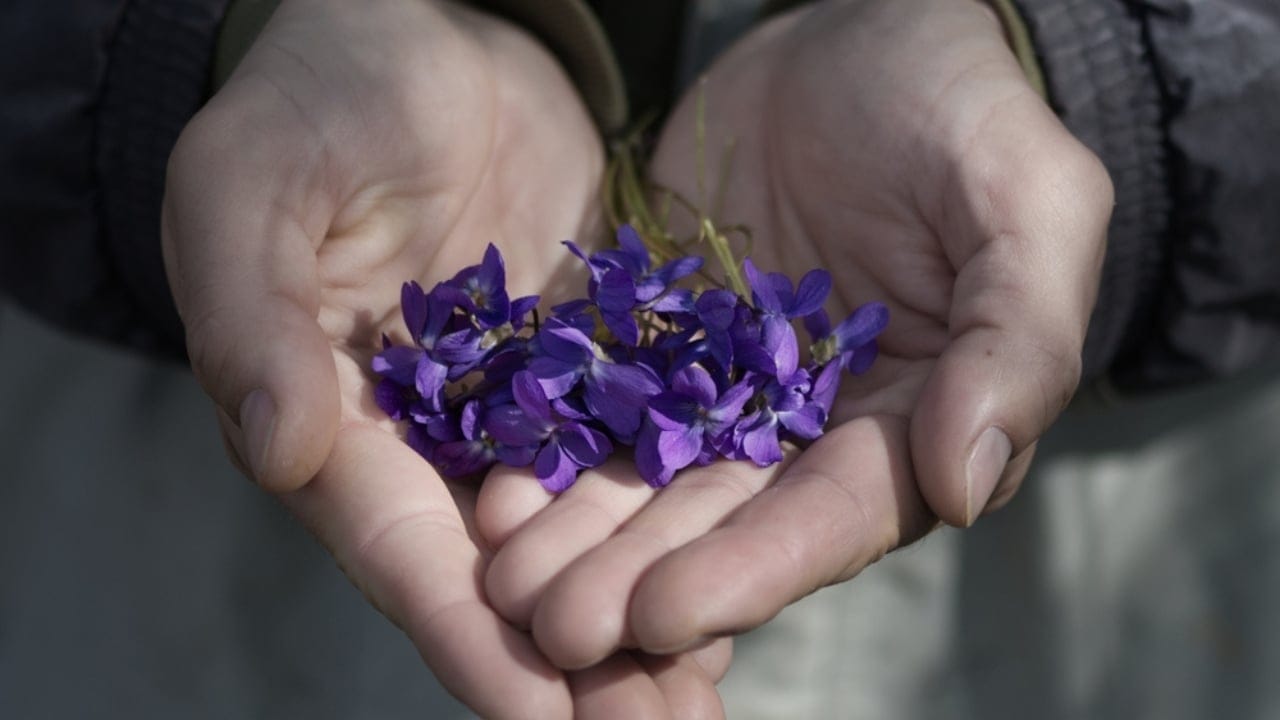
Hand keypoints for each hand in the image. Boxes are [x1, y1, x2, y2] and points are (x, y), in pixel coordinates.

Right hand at [162, 0, 726, 715]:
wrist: (420, 30)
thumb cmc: (316, 96)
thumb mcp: (253, 185)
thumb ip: (250, 314)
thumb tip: (274, 448)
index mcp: (334, 423)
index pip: (404, 554)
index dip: (472, 641)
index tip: (548, 718)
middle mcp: (426, 441)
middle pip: (500, 576)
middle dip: (576, 666)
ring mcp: (514, 407)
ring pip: (578, 536)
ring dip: (639, 614)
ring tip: (704, 693)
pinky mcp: (585, 363)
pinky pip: (632, 456)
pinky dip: (673, 521)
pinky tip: (732, 574)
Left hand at [476, 0, 1111, 668]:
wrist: (858, 33)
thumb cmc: (961, 108)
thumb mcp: (1029, 201)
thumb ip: (1021, 340)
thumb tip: (966, 484)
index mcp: (909, 418)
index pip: (833, 515)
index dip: (752, 569)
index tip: (663, 612)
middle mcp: (811, 425)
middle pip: (722, 519)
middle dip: (638, 578)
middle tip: (550, 625)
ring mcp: (724, 383)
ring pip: (648, 477)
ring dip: (578, 536)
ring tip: (502, 579)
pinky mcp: (657, 335)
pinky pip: (596, 398)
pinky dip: (548, 446)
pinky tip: (490, 485)